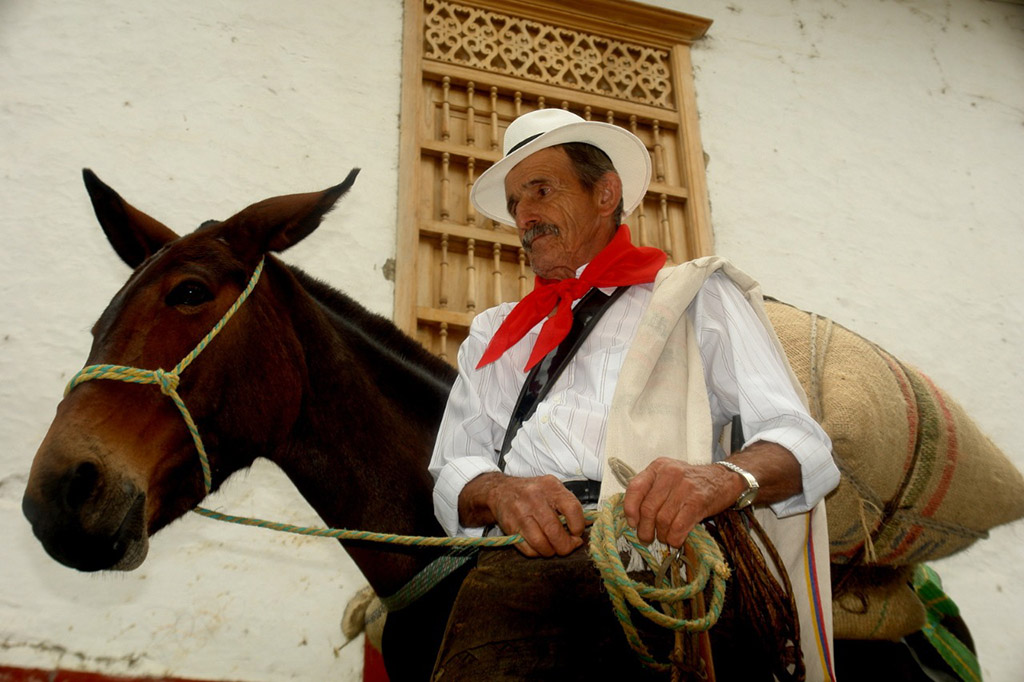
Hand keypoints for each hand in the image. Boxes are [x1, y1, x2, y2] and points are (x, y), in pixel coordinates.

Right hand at [459, 472, 586, 556]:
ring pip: (541, 544)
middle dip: (566, 546)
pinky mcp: (510, 528)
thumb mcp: (553, 489)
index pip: (572, 509)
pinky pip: (528, 550)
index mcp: (550, 487)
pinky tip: (540, 546)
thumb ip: (569, 505)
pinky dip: (537, 553)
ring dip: (551, 551)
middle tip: (569, 546)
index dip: (578, 526)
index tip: (577, 532)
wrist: (501, 491)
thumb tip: (587, 525)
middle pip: (555, 532)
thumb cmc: (533, 492)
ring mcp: (520, 514)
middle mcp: (534, 499)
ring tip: (553, 546)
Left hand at [622, 457, 741, 547]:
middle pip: (648, 508)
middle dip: (645, 529)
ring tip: (664, 537)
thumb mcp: (668, 476)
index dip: (630, 509)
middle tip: (646, 537)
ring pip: (662, 520)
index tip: (632, 522)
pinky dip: (674, 538)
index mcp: (658, 467)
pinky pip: (678, 527)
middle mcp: (670, 474)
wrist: (724, 478)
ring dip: (661, 535)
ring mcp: (685, 487)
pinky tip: (675, 540)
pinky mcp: (698, 502)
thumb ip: (651, 489)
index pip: (635, 488)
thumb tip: (633, 517)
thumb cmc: (693, 481)